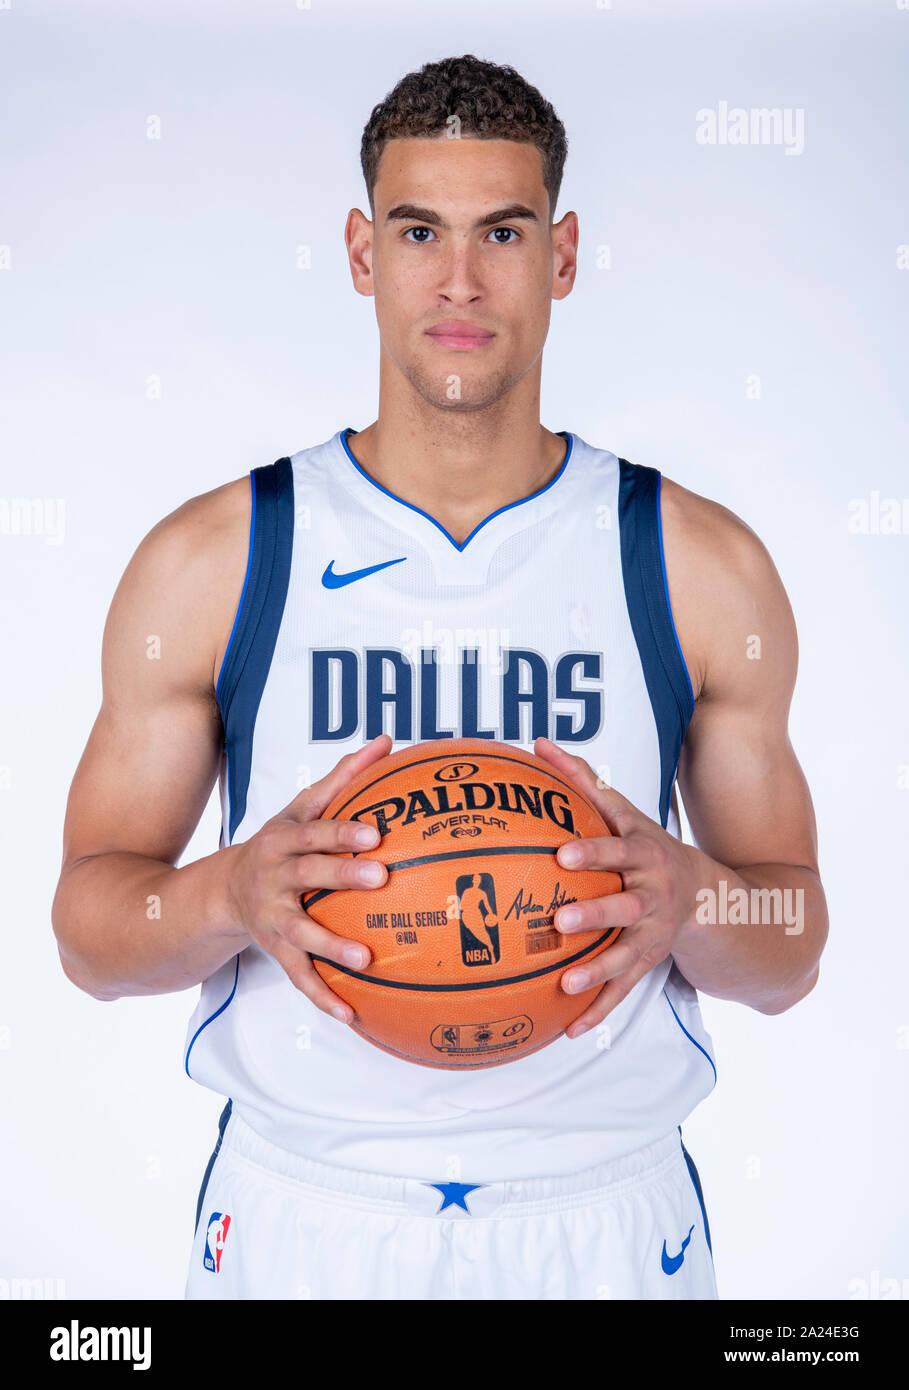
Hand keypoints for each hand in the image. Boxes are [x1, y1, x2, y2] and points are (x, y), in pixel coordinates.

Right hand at [225, 735, 391, 1021]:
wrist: (224, 889)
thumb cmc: (282, 843)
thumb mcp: (303, 807)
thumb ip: (344, 777)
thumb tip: (387, 741)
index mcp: (284, 839)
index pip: (315, 830)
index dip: (342, 831)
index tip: (375, 831)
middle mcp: (275, 877)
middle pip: (308, 875)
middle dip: (342, 877)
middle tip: (380, 878)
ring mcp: (274, 917)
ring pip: (302, 933)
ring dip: (332, 946)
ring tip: (366, 958)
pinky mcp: (276, 950)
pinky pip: (299, 976)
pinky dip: (324, 997)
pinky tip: (353, 1015)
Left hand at [533, 736, 702, 1037]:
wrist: (704, 893)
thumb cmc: (643, 845)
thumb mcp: (621, 811)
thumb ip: (580, 780)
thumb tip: (536, 743)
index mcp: (641, 854)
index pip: (616, 848)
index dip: (592, 850)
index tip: (563, 853)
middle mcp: (651, 893)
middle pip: (624, 904)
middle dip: (594, 913)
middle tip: (561, 919)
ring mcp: (652, 932)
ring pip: (626, 953)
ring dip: (597, 969)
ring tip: (567, 982)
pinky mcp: (648, 962)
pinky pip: (624, 989)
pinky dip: (598, 1009)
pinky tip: (570, 1029)